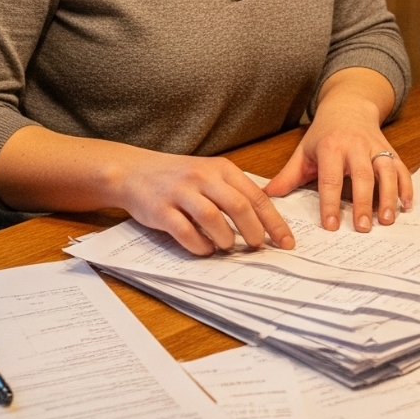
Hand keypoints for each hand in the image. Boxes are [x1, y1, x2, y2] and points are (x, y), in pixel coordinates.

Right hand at [120, 152, 294, 256]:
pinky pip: (185, 231)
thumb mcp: (209, 174)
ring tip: (228, 247)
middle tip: (258, 247)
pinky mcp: (161, 210)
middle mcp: (202, 177)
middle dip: (254, 231)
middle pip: (238, 206)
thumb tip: (265, 222)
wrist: (133, 171)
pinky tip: (204, 249)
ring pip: (213, 218)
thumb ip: (234, 191)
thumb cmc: (177, 177)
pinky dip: (199, 245)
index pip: (257, 196)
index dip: (274, 222)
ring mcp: (180, 192)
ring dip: (226, 238)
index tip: (286, 242)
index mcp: (221, 169)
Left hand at [265, 71, 410, 231]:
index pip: (330, 179)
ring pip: (386, 172)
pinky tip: (406, 206)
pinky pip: (402, 169)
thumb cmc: (324, 134)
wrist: (349, 106)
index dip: (330, 203)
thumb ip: (288, 176)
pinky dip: (406, 187)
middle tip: (361, 228)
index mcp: (331, 148)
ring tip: (386, 220)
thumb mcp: (304, 151)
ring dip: (388, 196)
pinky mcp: (391, 151)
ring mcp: (376, 148)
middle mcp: (356, 147)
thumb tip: (266, 197)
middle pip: (362, 176)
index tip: (330, 225)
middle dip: (363, 203)